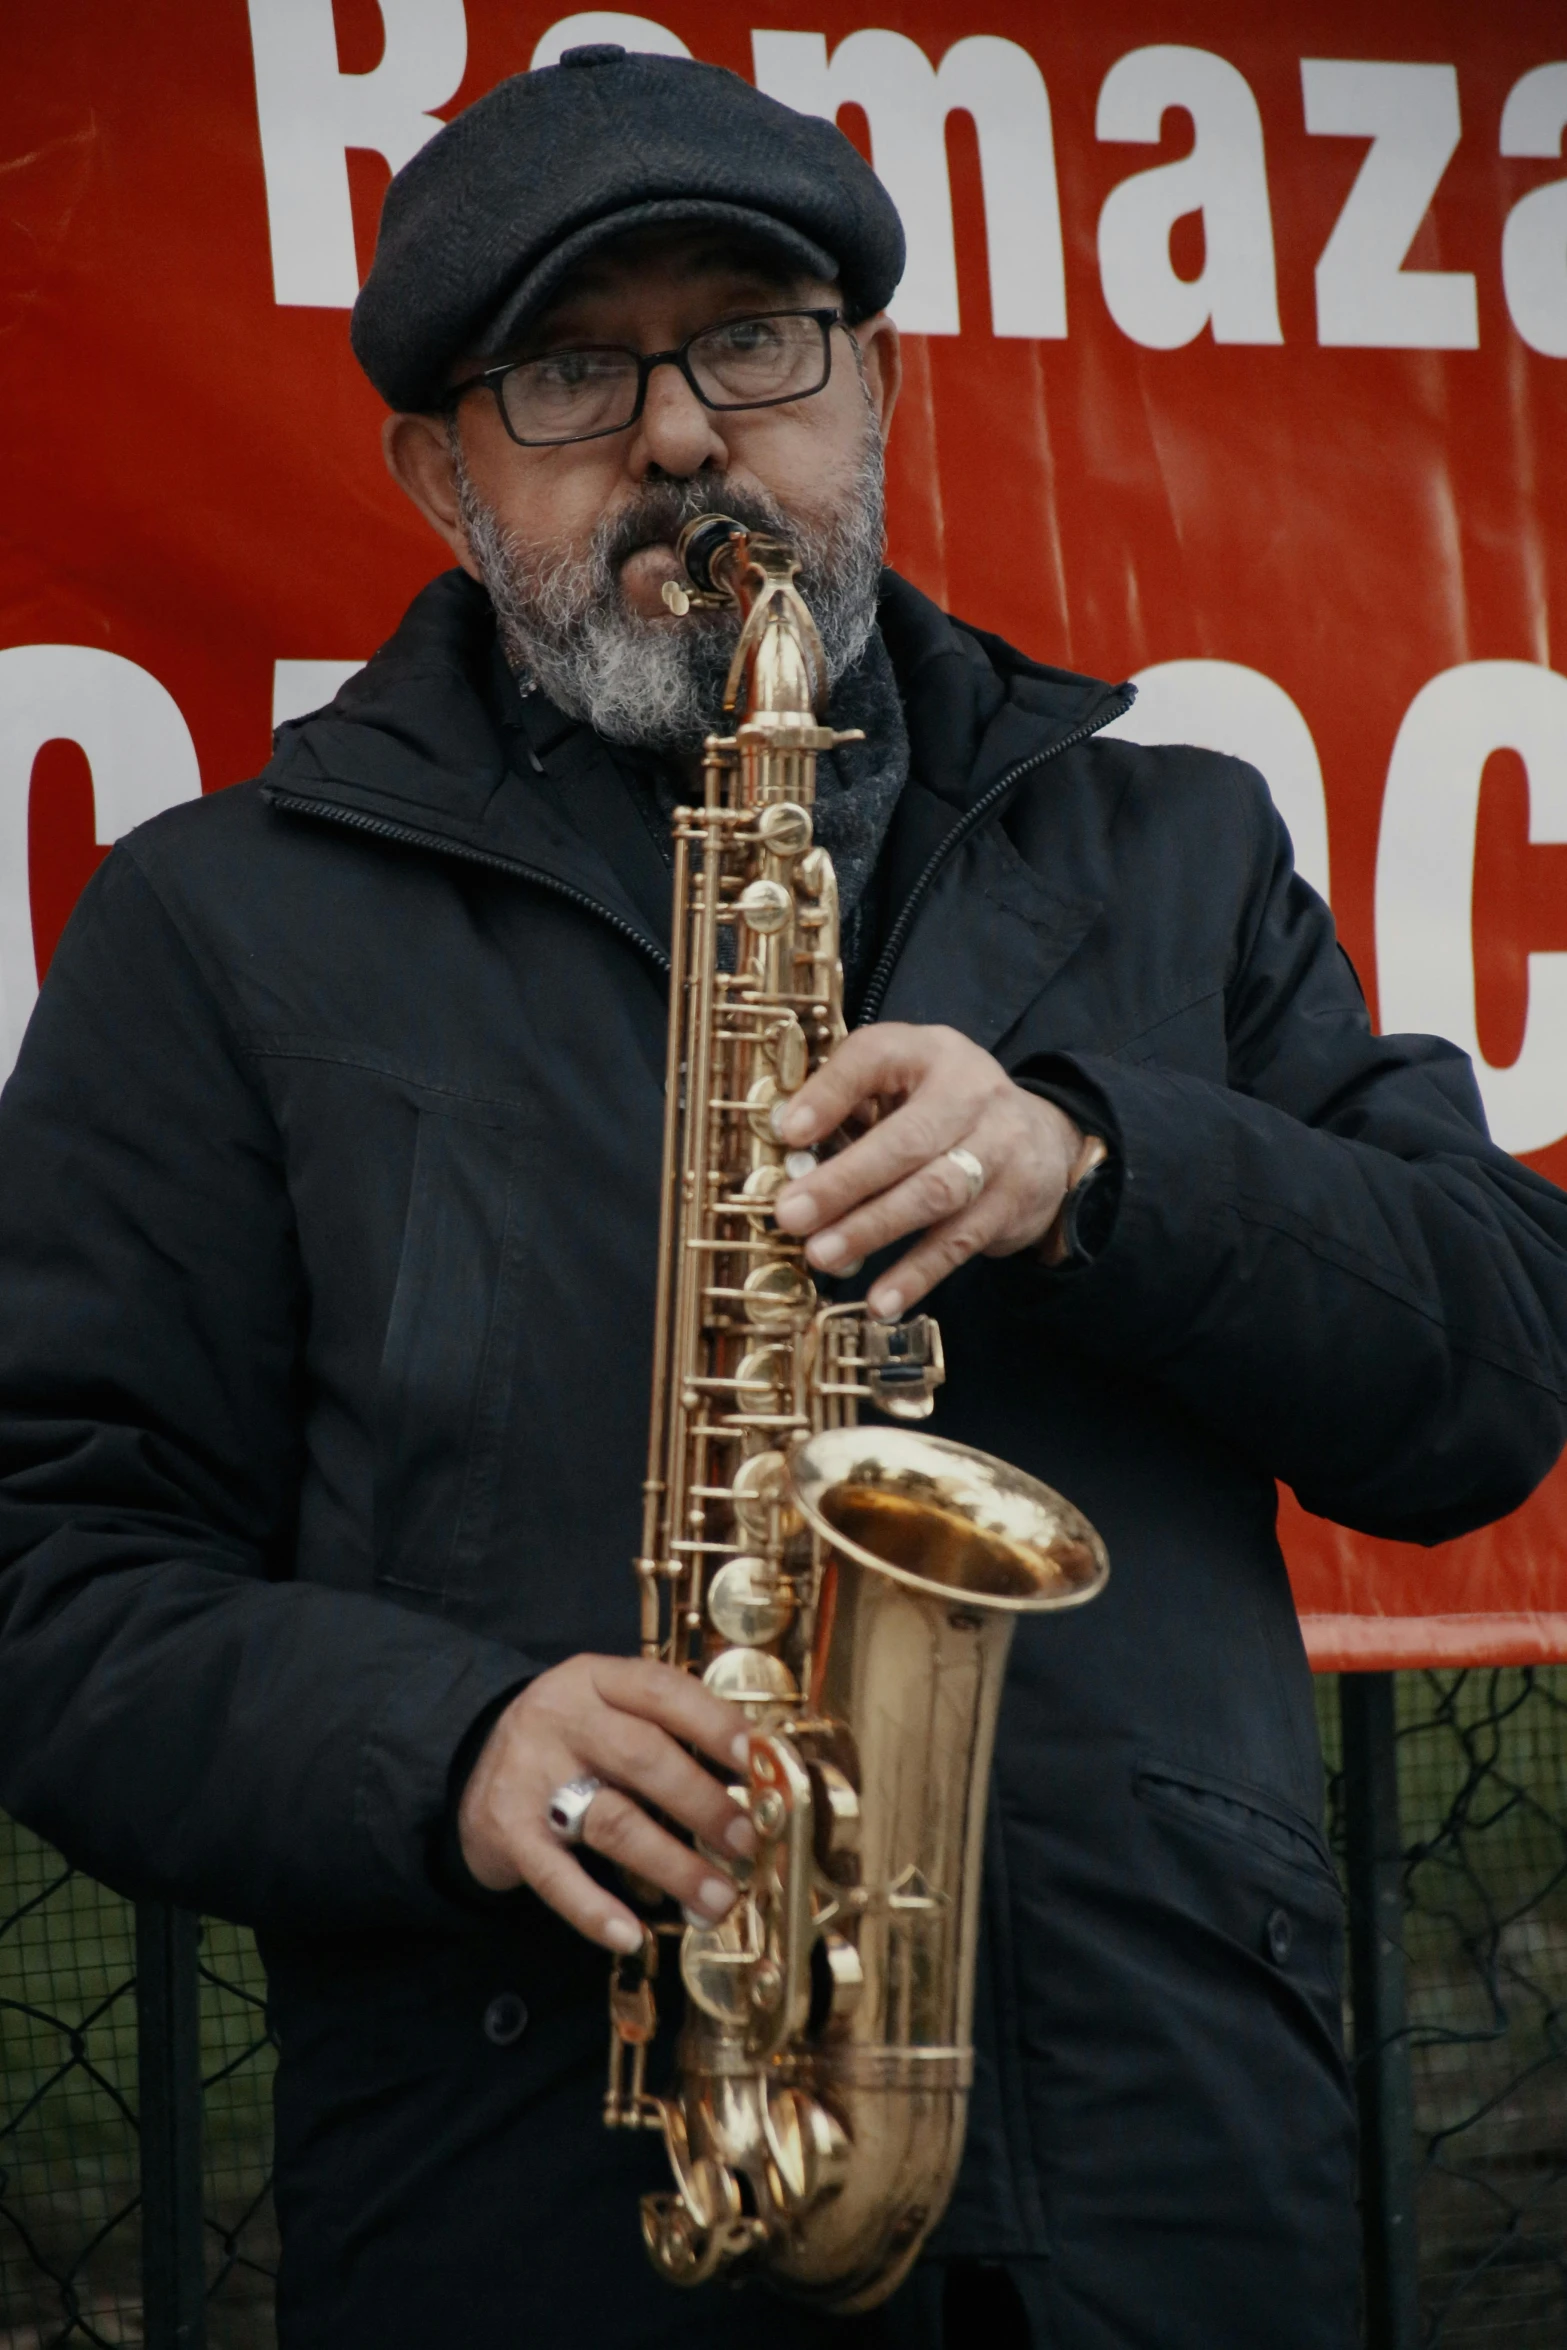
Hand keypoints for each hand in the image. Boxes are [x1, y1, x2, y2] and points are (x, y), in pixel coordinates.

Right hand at [456, 1655, 755, 1952]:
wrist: (469, 1764)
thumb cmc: (569, 1741)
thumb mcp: (607, 1710)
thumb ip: (664, 1732)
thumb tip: (752, 1780)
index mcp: (594, 1680)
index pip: (659, 1690)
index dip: (712, 1722)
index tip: (755, 1759)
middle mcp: (560, 1720)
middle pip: (641, 1756)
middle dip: (702, 1802)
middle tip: (745, 1841)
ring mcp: (530, 1776)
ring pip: (611, 1820)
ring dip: (672, 1865)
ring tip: (716, 1898)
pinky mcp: (508, 1833)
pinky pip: (556, 1877)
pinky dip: (595, 1909)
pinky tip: (631, 1936)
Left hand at [772, 1023, 1083, 1318]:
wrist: (1045, 1139)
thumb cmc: (945, 1109)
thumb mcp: (904, 1083)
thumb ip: (850, 1104)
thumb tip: (788, 1149)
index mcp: (929, 1052)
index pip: (876, 1057)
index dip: (831, 1093)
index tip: (789, 1132)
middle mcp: (971, 1093)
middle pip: (907, 1139)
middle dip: (844, 1181)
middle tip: (790, 1213)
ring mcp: (999, 1149)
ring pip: (934, 1193)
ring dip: (873, 1228)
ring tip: (822, 1255)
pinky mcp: (1011, 1202)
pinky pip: (958, 1243)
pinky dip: (917, 1274)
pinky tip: (880, 1301)